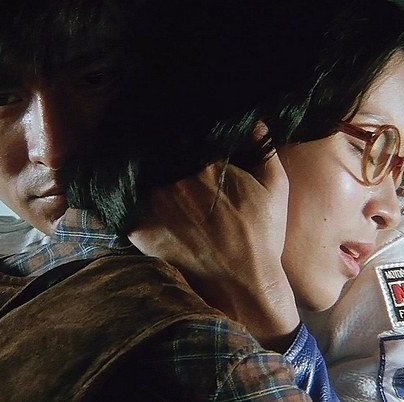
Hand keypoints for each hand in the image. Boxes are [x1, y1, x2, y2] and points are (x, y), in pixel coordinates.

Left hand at [128, 153, 297, 350]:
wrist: (244, 282)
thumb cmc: (262, 235)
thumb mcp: (275, 188)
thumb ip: (263, 149)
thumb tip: (254, 123)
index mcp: (205, 164)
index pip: (183, 139)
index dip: (181, 141)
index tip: (181, 144)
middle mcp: (175, 180)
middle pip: (159, 158)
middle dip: (161, 159)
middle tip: (164, 164)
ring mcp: (156, 205)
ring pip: (141, 180)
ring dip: (144, 179)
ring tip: (145, 182)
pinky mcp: (142, 230)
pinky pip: (128, 210)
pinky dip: (129, 207)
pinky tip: (134, 207)